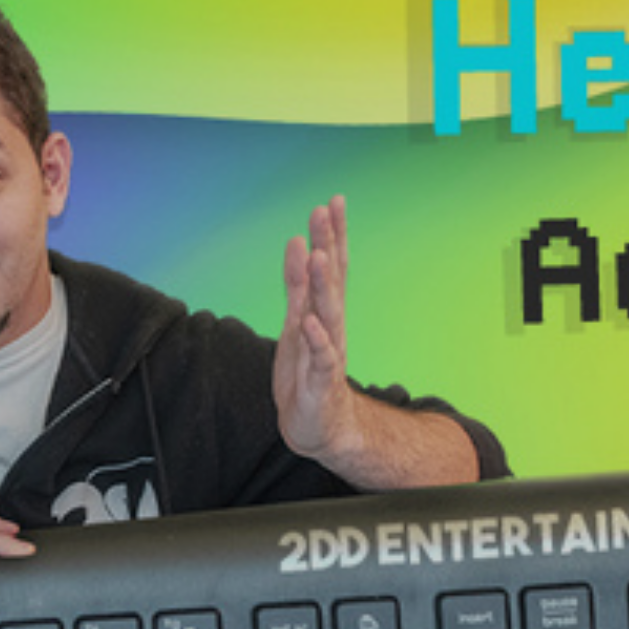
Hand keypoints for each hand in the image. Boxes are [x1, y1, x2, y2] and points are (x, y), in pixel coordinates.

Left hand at [274, 194, 358, 461]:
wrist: (316, 426)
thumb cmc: (306, 372)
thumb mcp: (296, 321)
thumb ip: (297, 284)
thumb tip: (297, 242)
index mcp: (323, 311)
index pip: (331, 267)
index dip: (331, 235)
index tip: (332, 201)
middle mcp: (330, 327)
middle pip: (332, 281)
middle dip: (329, 245)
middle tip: (326, 211)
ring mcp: (328, 353)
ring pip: (328, 314)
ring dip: (324, 286)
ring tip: (319, 256)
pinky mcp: (321, 382)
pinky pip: (321, 359)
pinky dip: (317, 341)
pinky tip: (311, 323)